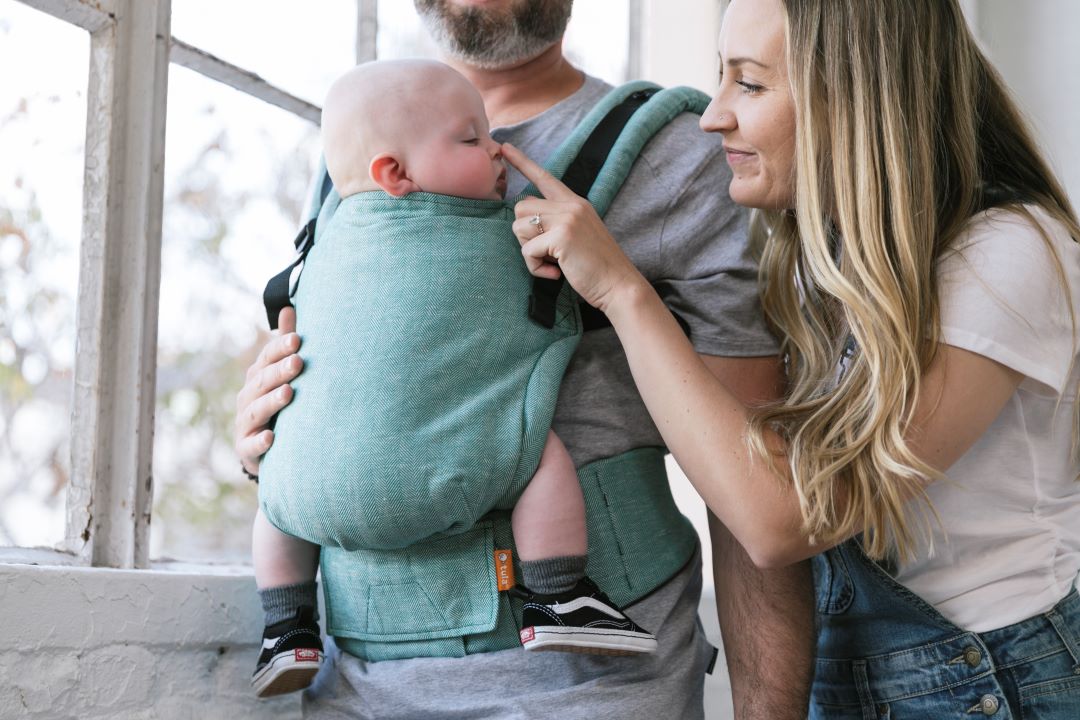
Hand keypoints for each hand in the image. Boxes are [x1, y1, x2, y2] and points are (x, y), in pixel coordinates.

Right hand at [234, 306, 302, 474]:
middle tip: (299, 362)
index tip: (298, 339)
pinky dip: (260, 442)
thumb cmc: (279, 404)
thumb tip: (288, 307)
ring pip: (256, 410)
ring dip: (271, 401)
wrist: (266, 449)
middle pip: (262, 381)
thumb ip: (285, 345)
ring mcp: (245, 423)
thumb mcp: (281, 374)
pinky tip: (272, 438)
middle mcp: (248, 397)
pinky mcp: (246, 449)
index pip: (267, 358)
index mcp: (258, 377)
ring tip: (288, 394)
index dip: (280, 348)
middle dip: (280, 371)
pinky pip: (251, 446)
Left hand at [502, 143, 647, 311]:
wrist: (619, 285)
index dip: (522, 163)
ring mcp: (567, 218)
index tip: (504, 148)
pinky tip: (556, 273)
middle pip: (521, 206)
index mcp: (576, 203)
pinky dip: (535, 267)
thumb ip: (558, 222)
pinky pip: (527, 250)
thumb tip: (528, 217)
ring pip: (519, 226)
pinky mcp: (561, 236)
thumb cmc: (597, 267)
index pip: (545, 177)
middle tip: (545, 252)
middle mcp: (571, 205)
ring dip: (528, 250)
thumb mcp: (579, 235)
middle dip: (524, 234)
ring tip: (553, 262)